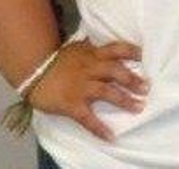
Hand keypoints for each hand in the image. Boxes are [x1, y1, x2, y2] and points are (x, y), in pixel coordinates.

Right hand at [27, 40, 147, 141]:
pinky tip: (110, 136)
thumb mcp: (76, 49)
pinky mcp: (71, 104)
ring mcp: (81, 87)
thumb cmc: (56, 62)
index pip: (116, 49)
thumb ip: (92, 48)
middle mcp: (90, 69)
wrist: (32, 72)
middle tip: (147, 88)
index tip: (145, 57)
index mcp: (92, 55)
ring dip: (125, 100)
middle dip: (133, 80)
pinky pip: (87, 117)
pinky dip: (99, 128)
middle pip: (116, 71)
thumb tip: (106, 43)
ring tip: (139, 107)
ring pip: (107, 92)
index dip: (132, 52)